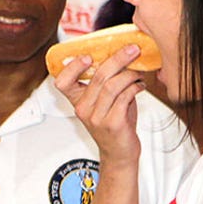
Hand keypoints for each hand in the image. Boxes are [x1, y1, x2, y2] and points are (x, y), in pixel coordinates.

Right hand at [51, 45, 145, 162]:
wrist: (119, 153)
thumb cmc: (114, 125)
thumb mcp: (104, 102)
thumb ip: (107, 82)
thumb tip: (121, 56)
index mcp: (77, 102)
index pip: (63, 82)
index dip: (72, 67)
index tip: (88, 56)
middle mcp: (83, 109)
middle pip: (97, 76)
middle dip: (118, 59)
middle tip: (131, 50)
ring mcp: (97, 117)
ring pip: (112, 85)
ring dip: (129, 74)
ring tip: (138, 72)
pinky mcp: (113, 123)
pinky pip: (124, 97)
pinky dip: (135, 87)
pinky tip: (140, 86)